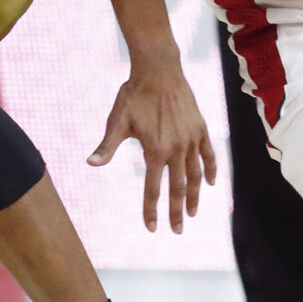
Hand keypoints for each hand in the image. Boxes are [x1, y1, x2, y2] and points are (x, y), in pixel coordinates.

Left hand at [88, 65, 216, 233]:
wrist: (159, 70)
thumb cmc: (134, 95)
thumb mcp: (117, 121)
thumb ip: (107, 146)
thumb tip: (90, 163)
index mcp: (155, 150)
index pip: (153, 189)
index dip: (152, 210)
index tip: (153, 228)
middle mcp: (176, 148)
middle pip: (178, 188)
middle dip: (176, 212)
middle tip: (177, 231)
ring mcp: (191, 139)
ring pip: (196, 175)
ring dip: (194, 196)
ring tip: (192, 213)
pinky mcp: (201, 129)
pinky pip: (209, 155)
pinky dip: (211, 170)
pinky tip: (211, 183)